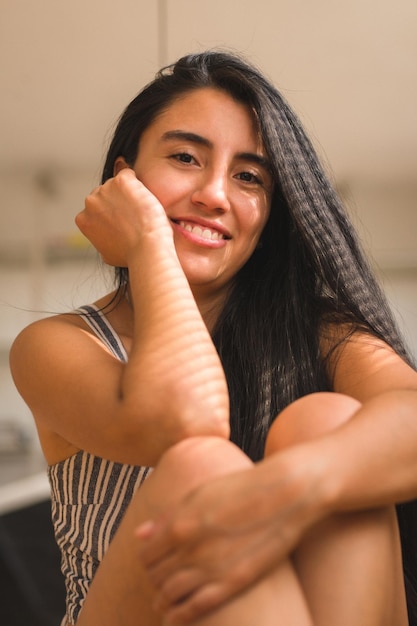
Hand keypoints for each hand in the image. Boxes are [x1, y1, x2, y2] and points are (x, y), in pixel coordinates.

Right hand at [75, 169, 172, 265]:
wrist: (146, 248)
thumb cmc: (131, 255)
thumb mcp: (106, 252)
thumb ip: (100, 239)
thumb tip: (102, 237)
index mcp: (83, 219)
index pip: (96, 209)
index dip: (111, 214)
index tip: (123, 222)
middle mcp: (90, 202)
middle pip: (104, 194)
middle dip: (118, 202)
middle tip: (134, 216)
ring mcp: (105, 189)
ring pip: (117, 184)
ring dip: (128, 193)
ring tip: (141, 211)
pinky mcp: (122, 181)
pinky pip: (128, 174)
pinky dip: (136, 183)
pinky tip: (144, 196)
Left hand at [137, 449, 322, 623]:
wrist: (286, 493)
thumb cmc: (243, 488)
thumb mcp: (201, 493)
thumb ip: (168, 515)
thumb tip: (140, 535)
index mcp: (179, 523)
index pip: (147, 555)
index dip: (147, 562)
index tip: (153, 563)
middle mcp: (190, 547)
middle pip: (157, 576)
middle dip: (154, 581)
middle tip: (159, 583)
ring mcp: (211, 567)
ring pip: (171, 595)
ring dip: (163, 601)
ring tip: (163, 604)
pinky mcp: (234, 582)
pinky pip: (197, 607)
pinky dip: (180, 616)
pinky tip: (174, 619)